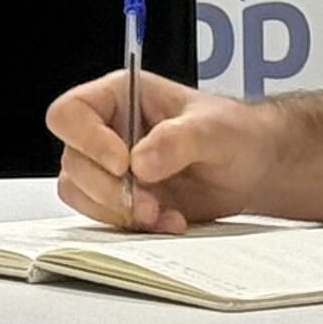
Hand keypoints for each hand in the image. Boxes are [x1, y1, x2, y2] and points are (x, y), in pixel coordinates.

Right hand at [48, 69, 276, 232]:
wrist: (252, 168)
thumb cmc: (234, 133)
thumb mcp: (215, 129)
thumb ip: (178, 139)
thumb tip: (140, 162)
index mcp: (118, 97)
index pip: (70, 113)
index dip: (86, 139)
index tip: (123, 163)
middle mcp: (106, 131)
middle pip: (73, 160)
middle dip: (108, 189)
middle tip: (148, 202)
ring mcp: (109, 168)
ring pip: (79, 191)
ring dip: (116, 211)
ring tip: (161, 214)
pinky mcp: (120, 199)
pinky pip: (103, 216)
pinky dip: (132, 226)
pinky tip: (168, 220)